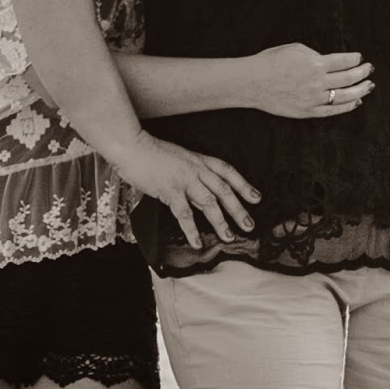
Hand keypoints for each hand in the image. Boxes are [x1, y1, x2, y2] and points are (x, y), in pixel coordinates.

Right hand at [112, 130, 260, 247]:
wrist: (133, 146)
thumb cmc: (152, 152)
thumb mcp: (179, 158)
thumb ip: (191, 174)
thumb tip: (199, 193)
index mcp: (199, 160)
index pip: (228, 172)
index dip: (244, 185)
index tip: (256, 197)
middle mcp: (196, 169)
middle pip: (224, 190)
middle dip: (238, 208)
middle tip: (249, 225)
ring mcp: (184, 180)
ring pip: (209, 203)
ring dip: (221, 221)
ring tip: (229, 237)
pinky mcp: (170, 191)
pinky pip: (185, 214)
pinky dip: (192, 230)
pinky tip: (197, 242)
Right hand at [246, 44, 373, 118]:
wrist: (253, 82)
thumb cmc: (271, 61)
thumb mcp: (295, 49)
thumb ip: (315, 55)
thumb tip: (328, 61)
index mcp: (315, 64)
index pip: (344, 61)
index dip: (355, 59)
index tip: (359, 57)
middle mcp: (317, 82)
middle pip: (348, 78)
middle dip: (362, 73)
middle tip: (370, 69)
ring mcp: (314, 99)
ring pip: (345, 96)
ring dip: (360, 90)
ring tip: (369, 86)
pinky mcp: (308, 111)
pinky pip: (333, 110)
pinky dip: (347, 107)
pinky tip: (356, 102)